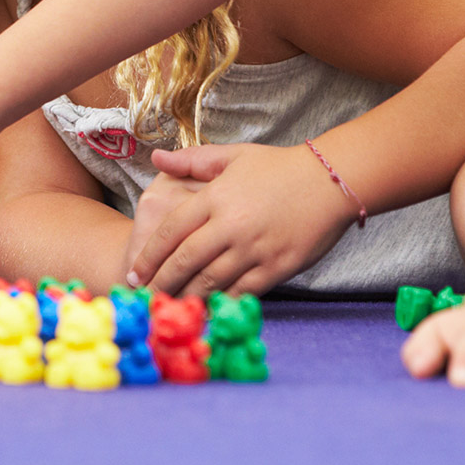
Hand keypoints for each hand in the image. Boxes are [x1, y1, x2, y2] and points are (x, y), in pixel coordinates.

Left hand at [126, 143, 357, 296]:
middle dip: (161, 281)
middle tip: (143, 297)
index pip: (172, 231)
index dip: (150, 255)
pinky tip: (207, 308)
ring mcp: (254, 249)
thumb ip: (192, 160)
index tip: (134, 271)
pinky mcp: (277, 267)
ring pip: (211, 280)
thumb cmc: (279, 167)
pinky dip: (221, 301)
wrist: (331, 181)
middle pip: (186, 260)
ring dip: (186, 296)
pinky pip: (242, 291)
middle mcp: (231, 225)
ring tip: (168, 307)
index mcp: (216, 197)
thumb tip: (156, 157)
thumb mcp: (233, 156)